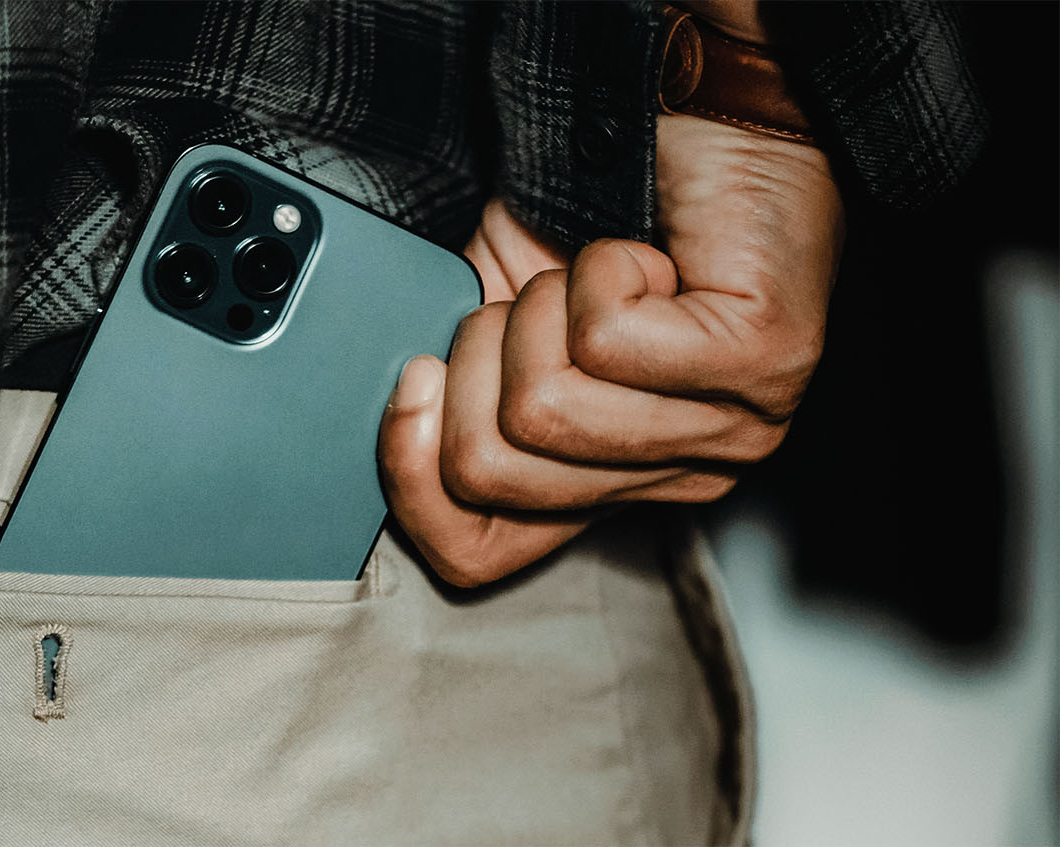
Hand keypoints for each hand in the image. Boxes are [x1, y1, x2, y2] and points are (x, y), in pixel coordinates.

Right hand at [378, 114, 843, 587]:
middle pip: (493, 471)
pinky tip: (643, 257)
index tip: (417, 381)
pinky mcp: (763, 362)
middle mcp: (671, 479)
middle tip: (537, 300)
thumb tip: (389, 422)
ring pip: (545, 409)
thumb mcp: (489, 329)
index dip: (412, 482)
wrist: (706, 128)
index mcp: (603, 487)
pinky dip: (598, 268)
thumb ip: (449, 397)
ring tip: (593, 274)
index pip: (477, 555)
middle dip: (479, 357)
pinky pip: (609, 338)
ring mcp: (729, 430)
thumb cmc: (592, 223)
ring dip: (542, 307)